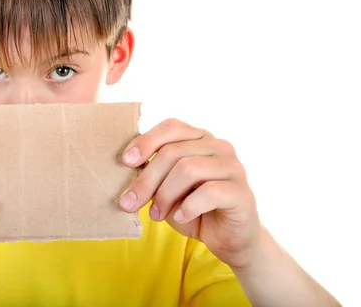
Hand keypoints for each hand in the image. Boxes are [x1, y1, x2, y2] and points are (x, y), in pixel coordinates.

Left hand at [118, 118, 259, 268]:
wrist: (228, 239)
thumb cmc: (193, 210)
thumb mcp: (166, 190)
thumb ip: (152, 175)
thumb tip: (127, 168)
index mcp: (199, 139)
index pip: (171, 127)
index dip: (146, 141)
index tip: (126, 162)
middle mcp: (219, 146)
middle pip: (173, 152)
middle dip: (147, 179)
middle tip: (130, 203)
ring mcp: (233, 167)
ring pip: (189, 169)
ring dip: (165, 195)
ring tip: (156, 214)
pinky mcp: (241, 192)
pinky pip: (210, 192)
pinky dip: (188, 206)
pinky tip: (180, 217)